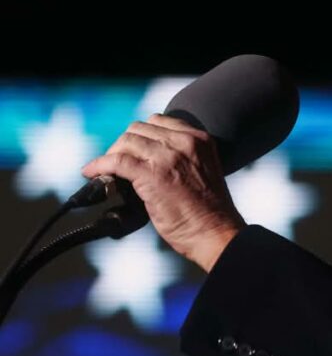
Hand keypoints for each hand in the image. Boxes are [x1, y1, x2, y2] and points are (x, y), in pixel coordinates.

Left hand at [81, 114, 244, 271]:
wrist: (215, 233)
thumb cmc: (210, 212)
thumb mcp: (202, 171)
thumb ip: (180, 157)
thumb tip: (145, 157)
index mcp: (199, 140)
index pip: (158, 121)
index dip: (140, 135)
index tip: (132, 149)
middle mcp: (184, 143)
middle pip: (138, 129)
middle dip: (124, 144)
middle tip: (118, 163)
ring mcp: (167, 157)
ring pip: (125, 142)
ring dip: (111, 155)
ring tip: (107, 171)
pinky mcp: (151, 175)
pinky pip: (115, 161)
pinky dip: (99, 165)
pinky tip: (91, 172)